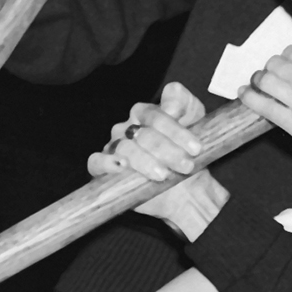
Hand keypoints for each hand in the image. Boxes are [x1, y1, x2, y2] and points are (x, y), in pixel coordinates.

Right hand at [93, 83, 227, 234]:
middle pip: (143, 134)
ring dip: (146, 161)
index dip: (176, 131)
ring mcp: (113, 147)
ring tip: (164, 175)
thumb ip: (186, 105)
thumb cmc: (185, 156)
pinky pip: (96, 162)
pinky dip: (107, 163)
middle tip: (186, 165)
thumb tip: (172, 100)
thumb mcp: (195, 125)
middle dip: (167, 150)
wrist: (182, 191)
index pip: (155, 115)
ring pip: (125, 148)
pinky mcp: (102, 169)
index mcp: (145, 115)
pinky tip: (122, 167)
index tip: (195, 148)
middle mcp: (126, 128)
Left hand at [243, 42, 291, 159]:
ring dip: (258, 79)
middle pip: (275, 64)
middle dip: (271, 66)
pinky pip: (264, 107)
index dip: (286, 55)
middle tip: (270, 73)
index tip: (285, 61)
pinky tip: (243, 93)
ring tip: (255, 82)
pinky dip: (249, 97)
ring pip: (266, 81)